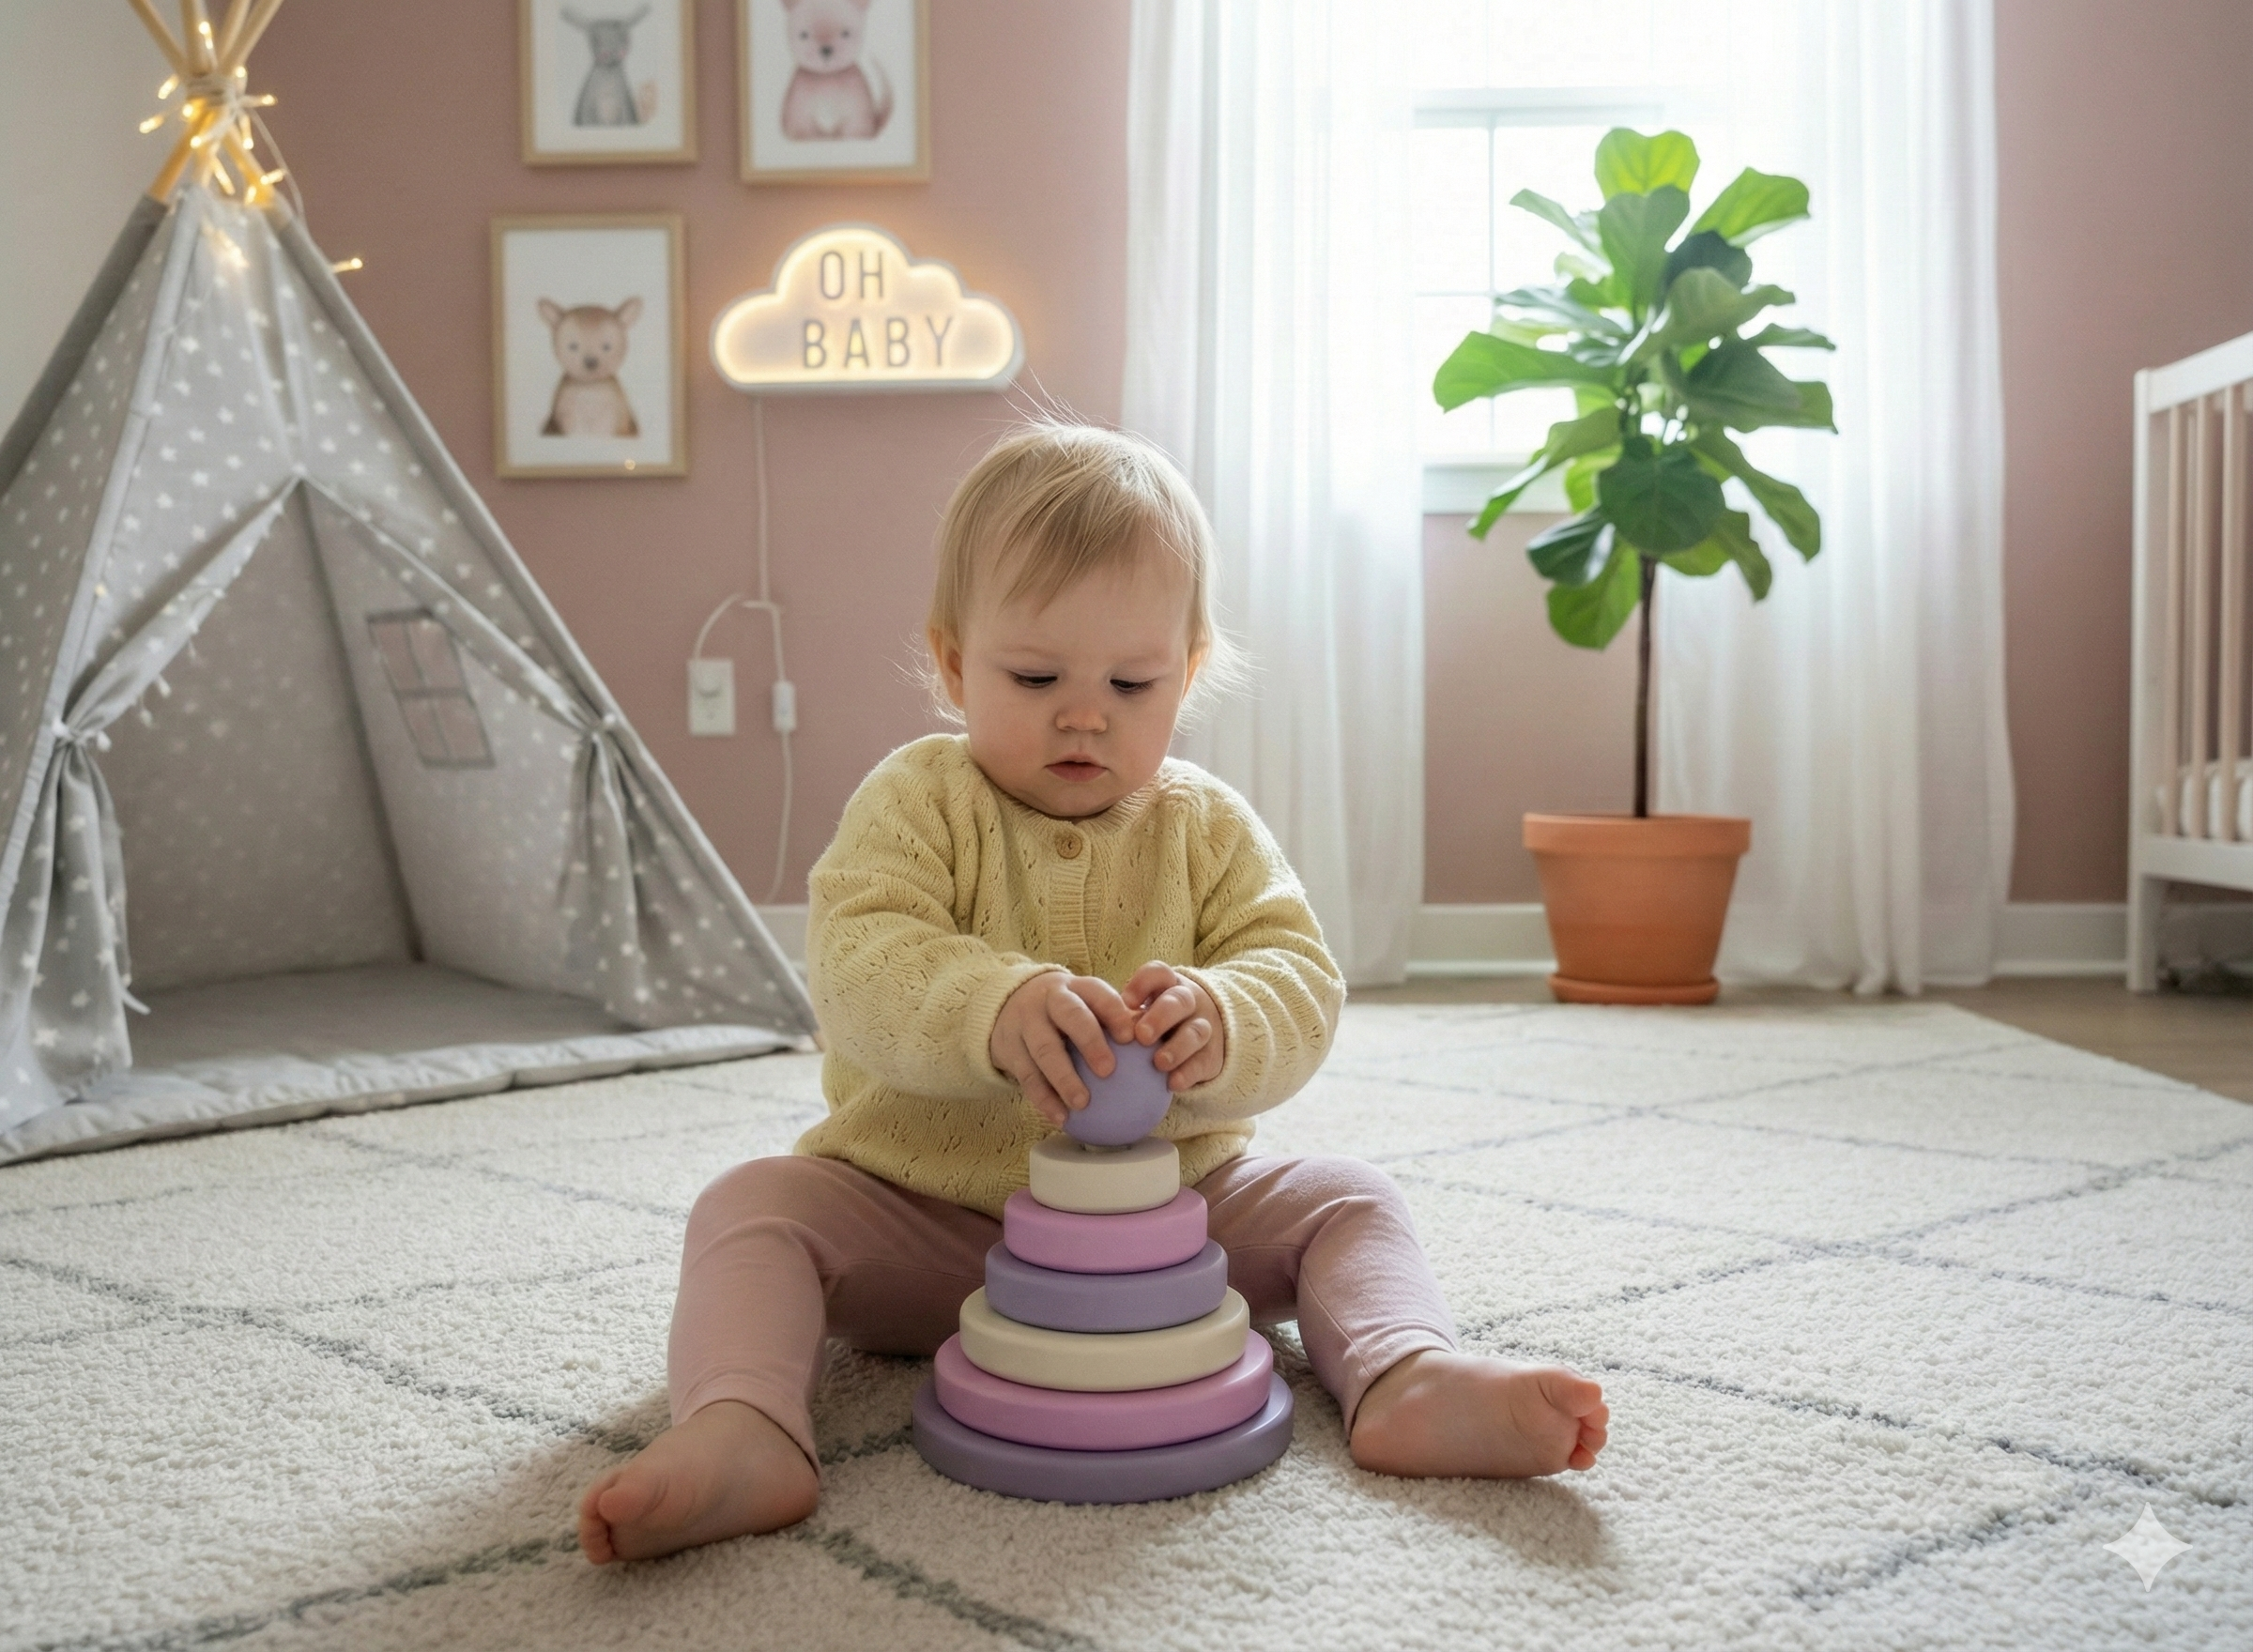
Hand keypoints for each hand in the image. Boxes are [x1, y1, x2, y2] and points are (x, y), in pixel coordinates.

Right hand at [990, 972, 1135, 1127]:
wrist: (1008, 1003)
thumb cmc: (1066, 1012)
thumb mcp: (1086, 1004)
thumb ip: (1116, 1021)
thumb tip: (1161, 1049)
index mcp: (1077, 988)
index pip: (1097, 994)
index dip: (1114, 1013)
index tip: (1130, 1036)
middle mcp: (1050, 1001)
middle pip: (1070, 1015)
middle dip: (1089, 1040)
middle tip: (1108, 1070)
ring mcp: (1026, 1023)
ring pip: (1044, 1049)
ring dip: (1063, 1078)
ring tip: (1082, 1103)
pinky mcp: (1010, 1048)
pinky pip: (1026, 1076)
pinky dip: (1044, 1099)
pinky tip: (1061, 1118)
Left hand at [1124, 962, 1224, 1091]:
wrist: (1201, 1039)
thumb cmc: (1157, 1023)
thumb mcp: (1142, 1011)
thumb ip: (1122, 1017)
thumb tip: (1091, 1030)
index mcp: (1167, 986)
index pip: (1158, 973)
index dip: (1142, 984)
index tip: (1125, 1003)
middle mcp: (1189, 1003)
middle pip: (1179, 1001)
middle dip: (1161, 1017)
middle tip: (1141, 1035)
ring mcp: (1203, 1028)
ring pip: (1196, 1031)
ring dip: (1177, 1047)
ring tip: (1159, 1063)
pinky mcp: (1212, 1056)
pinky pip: (1203, 1063)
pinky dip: (1188, 1073)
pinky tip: (1173, 1083)